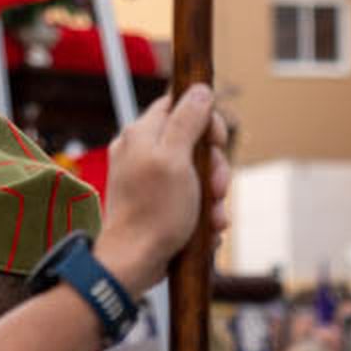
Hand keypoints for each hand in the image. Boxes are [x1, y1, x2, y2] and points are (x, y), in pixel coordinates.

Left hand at [96, 85, 230, 297]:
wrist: (133, 262)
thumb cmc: (154, 210)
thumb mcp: (177, 159)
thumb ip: (187, 120)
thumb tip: (199, 89)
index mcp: (142, 133)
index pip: (178, 105)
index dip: (204, 120)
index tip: (217, 142)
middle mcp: (141, 152)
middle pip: (192, 144)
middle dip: (213, 168)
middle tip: (216, 188)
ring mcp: (146, 180)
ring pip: (194, 176)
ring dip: (212, 198)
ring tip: (213, 218)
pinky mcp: (154, 205)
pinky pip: (187, 200)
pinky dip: (200, 214)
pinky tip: (207, 231)